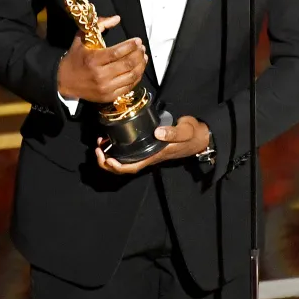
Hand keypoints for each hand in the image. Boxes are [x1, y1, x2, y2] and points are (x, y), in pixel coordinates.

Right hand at [57, 14, 146, 103]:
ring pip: (131, 76)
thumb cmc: (74, 58)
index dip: (131, 45)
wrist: (63, 82)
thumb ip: (99, 25)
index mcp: (93, 60)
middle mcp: (100, 75)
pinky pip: (129, 87)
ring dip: (141, 65)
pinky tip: (138, 69)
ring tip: (143, 57)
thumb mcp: (81, 38)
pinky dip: (136, 77)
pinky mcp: (109, 97)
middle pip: (127, 64)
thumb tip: (117, 18)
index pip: (118, 52)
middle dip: (138, 54)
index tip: (138, 40)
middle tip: (142, 48)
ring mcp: (105, 88)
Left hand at [94, 116, 210, 174]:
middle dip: (107, 162)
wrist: (200, 137)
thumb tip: (157, 132)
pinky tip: (112, 139)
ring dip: (109, 156)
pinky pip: (128, 153)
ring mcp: (148, 153)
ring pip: (124, 161)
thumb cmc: (193, 135)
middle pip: (124, 167)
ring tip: (101, 144)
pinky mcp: (148, 147)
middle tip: (98, 148)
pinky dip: (117, 149)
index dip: (118, 167)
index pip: (133, 167)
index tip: (108, 158)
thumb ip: (174, 132)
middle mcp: (149, 157)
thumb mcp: (186, 130)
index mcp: (155, 155)